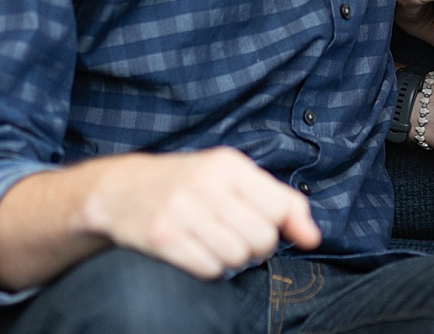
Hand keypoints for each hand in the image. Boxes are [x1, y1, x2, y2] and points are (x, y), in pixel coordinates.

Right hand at [79, 147, 320, 280]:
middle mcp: (206, 183)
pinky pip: (209, 270)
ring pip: (237, 257)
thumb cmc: (188, 185)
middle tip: (233, 236)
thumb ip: (280, 203)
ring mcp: (182, 209)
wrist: (120, 189)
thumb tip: (313, 238)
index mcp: (228, 164)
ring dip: (230, 259)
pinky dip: (208, 269)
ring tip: (212, 242)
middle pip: (262, 239)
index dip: (279, 227)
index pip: (281, 208)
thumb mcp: (233, 178)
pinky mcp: (162, 236)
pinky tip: (195, 252)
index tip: (266, 229)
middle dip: (254, 247)